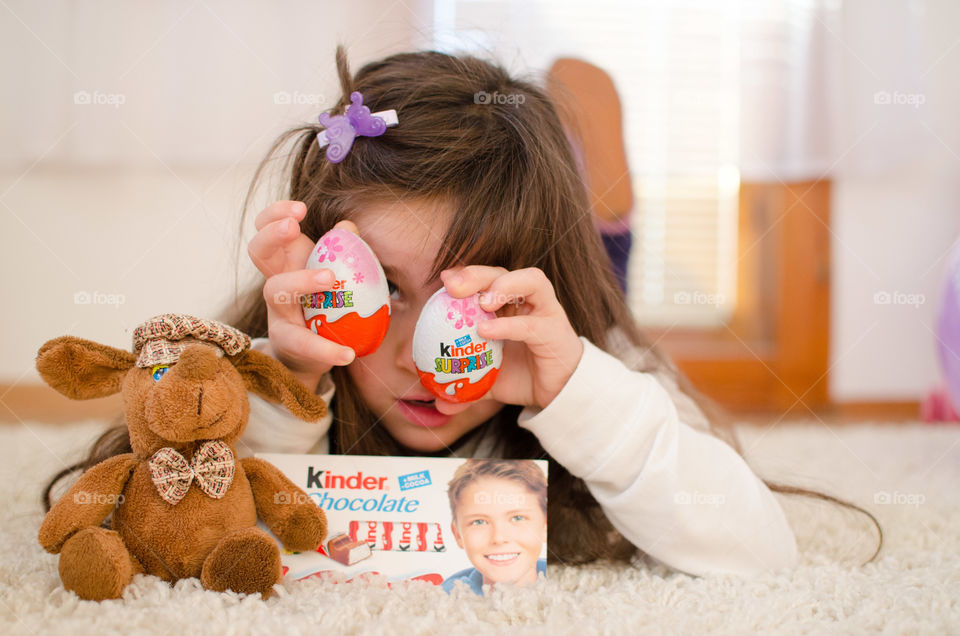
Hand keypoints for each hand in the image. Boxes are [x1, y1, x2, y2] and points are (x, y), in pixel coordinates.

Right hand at [248, 201, 357, 389]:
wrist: (312, 354)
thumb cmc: (322, 305)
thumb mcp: (333, 273)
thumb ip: (342, 250)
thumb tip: (347, 227)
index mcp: (287, 261)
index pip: (267, 228)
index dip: (275, 214)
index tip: (300, 209)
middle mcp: (277, 282)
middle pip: (258, 251)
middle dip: (272, 234)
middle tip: (293, 227)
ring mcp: (278, 312)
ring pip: (275, 290)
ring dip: (302, 280)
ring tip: (330, 279)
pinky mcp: (288, 342)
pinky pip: (303, 343)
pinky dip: (327, 349)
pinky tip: (348, 353)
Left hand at [437, 266, 583, 411]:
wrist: (560, 394)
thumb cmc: (525, 376)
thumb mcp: (489, 380)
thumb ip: (466, 387)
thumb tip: (439, 405)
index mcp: (507, 304)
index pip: (485, 278)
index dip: (465, 274)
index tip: (444, 279)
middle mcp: (527, 300)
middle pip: (501, 272)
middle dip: (476, 274)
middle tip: (453, 286)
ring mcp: (545, 311)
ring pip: (530, 281)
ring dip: (503, 284)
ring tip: (481, 301)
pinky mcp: (555, 331)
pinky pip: (531, 324)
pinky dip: (508, 325)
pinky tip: (486, 331)